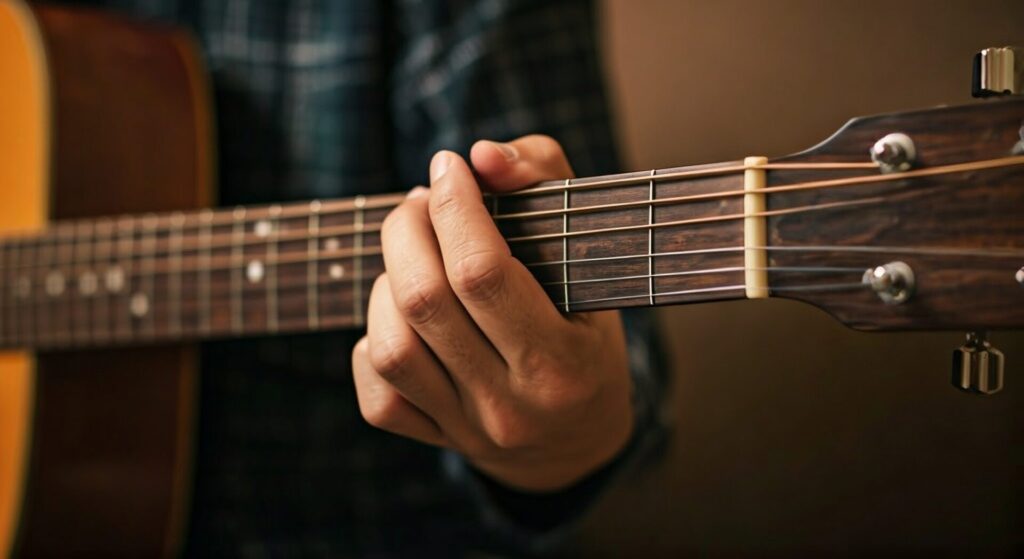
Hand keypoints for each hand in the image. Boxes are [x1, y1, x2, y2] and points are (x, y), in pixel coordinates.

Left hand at [351, 136, 632, 491]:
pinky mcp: (436, 440)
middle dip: (407, 230)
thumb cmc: (588, 333)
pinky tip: (402, 318)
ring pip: (390, 346)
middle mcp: (511, 404)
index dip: (452, 207)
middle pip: (423, 300)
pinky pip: (377, 391)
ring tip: (411, 259)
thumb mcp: (591, 257)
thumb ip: (548, 183)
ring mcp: (468, 428)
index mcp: (561, 361)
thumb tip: (482, 155)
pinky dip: (373, 342)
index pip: (481, 272)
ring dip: (387, 284)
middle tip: (420, 204)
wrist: (581, 439)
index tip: (449, 168)